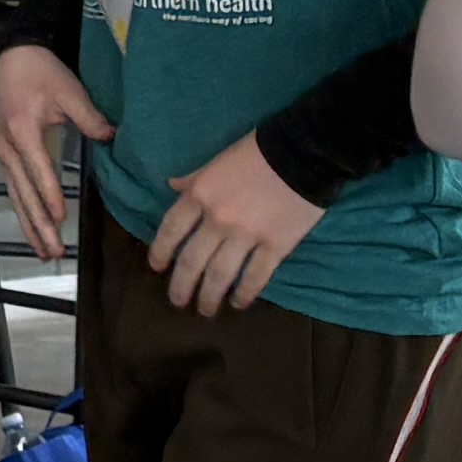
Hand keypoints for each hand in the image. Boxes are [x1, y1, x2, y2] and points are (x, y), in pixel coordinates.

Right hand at [0, 42, 111, 260]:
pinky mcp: (8, 155)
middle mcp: (8, 147)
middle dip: (38, 225)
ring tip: (45, 251)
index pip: (38, 170)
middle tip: (54, 251)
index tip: (59, 218)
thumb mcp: (68, 89)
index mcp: (23, 131)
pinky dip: (25, 212)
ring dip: (30, 226)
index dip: (49, 195)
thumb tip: (110, 137)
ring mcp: (5, 153)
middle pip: (24, 193)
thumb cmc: (39, 71)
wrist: (10, 56)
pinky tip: (35, 230)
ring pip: (17, 197)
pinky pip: (15, 189)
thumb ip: (89, 116)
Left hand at [144, 132, 319, 311]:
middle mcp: (217, 220)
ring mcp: (246, 236)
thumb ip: (194, 179)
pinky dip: (245, 293)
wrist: (304, 152)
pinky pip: (256, 276)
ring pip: (220, 275)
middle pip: (192, 261)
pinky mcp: (276, 246)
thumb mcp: (217, 160)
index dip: (160, 252)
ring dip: (209, 297)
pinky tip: (239, 302)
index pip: (170, 231)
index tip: (158, 267)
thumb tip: (173, 186)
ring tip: (205, 309)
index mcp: (199, 196)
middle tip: (178, 301)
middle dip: (181, 286)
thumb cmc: (258, 151)